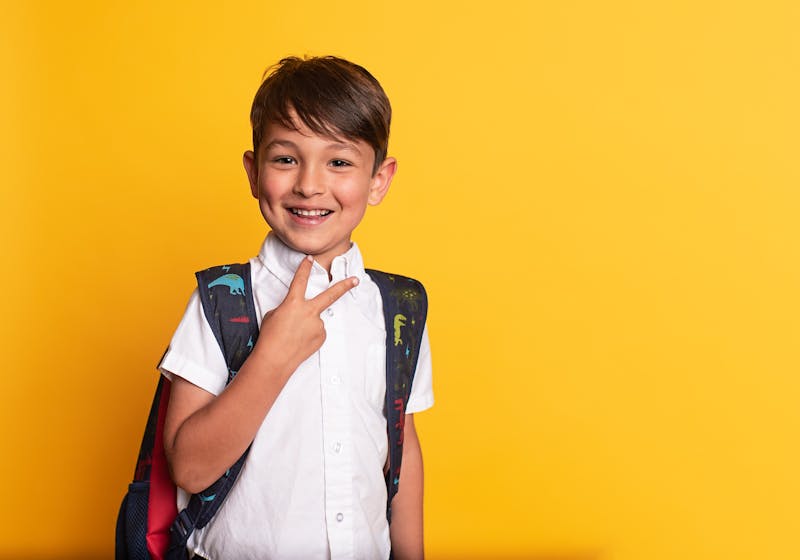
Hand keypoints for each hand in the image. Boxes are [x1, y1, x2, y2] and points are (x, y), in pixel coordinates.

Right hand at [253, 256, 357, 376]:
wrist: (275, 359)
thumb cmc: (270, 337)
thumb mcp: (274, 315)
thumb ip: (291, 309)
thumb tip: (301, 312)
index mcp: (293, 303)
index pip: (300, 281)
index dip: (305, 268)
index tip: (310, 260)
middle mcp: (309, 311)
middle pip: (331, 295)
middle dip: (345, 286)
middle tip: (356, 280)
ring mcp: (318, 324)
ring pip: (316, 319)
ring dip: (307, 325)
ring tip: (294, 336)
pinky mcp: (322, 336)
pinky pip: (317, 331)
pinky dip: (309, 334)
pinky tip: (300, 341)